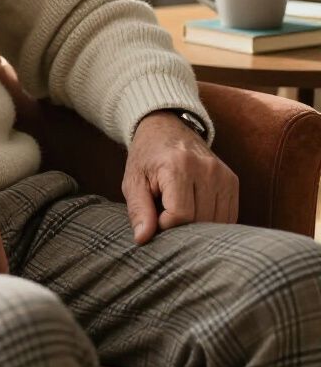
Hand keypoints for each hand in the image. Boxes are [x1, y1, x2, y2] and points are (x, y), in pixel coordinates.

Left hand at [123, 111, 238, 245]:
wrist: (165, 128)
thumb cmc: (147, 158)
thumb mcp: (133, 181)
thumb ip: (138, 210)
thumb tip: (143, 239)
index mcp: (178, 166)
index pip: (181, 215)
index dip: (166, 225)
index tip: (155, 217)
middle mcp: (206, 168)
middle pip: (201, 221)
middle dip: (181, 227)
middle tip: (165, 212)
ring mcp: (223, 174)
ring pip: (217, 223)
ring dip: (198, 225)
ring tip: (179, 208)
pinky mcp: (232, 181)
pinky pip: (228, 217)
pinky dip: (212, 221)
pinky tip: (195, 209)